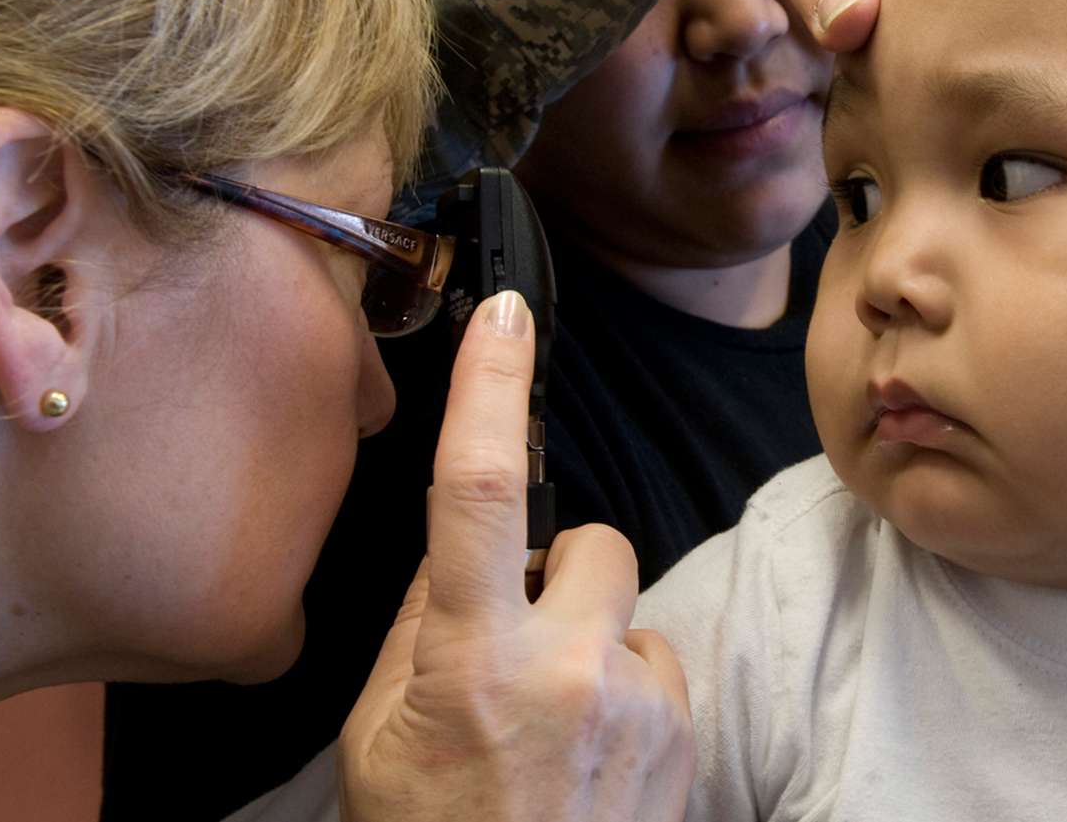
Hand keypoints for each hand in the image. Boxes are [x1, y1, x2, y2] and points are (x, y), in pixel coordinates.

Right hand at [339, 291, 694, 821]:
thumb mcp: (381, 740)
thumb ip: (419, 631)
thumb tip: (457, 563)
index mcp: (474, 661)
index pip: (483, 491)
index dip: (495, 390)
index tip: (508, 316)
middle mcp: (571, 671)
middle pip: (593, 541)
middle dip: (558, 572)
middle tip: (514, 644)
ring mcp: (641, 705)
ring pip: (629, 606)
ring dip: (591, 637)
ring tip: (551, 718)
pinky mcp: (685, 736)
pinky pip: (659, 663)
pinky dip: (627, 686)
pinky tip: (590, 750)